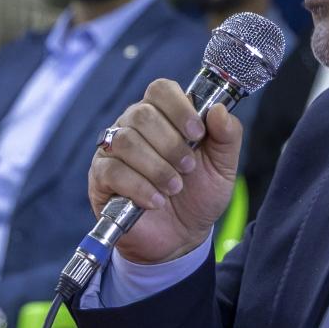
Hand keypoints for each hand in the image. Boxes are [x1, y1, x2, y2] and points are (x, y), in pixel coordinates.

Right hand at [89, 79, 242, 265]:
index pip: (160, 90)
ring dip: (156, 167)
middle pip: (142, 114)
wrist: (181, 237)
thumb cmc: (198, 196)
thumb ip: (227, 136)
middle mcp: (134, 126)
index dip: (179, 107)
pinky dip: (140, 187)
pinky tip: (156, 201)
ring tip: (174, 188)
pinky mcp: (101, 177)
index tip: (197, 132)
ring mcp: (113, 150)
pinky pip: (113, 171)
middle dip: (170, 144)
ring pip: (126, 141)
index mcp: (164, 116)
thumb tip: (219, 109)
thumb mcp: (223, 167)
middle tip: (188, 168)